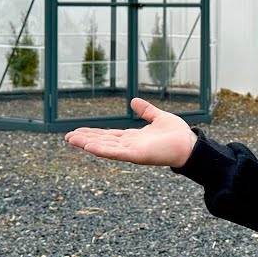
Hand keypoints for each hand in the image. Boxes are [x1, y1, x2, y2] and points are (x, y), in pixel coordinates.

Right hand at [64, 97, 197, 166]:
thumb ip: (146, 111)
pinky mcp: (137, 155)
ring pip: (105, 147)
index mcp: (133, 138)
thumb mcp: (158, 117)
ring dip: (88, 144)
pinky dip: (102, 150)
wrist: (190, 145)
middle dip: (85, 139)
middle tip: (67, 137)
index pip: (108, 135)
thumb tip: (134, 101)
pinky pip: (116, 153)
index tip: (78, 131)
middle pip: (102, 141)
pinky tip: (88, 147)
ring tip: (72, 140)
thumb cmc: (177, 134)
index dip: (93, 133)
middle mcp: (129, 145)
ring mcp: (132, 151)